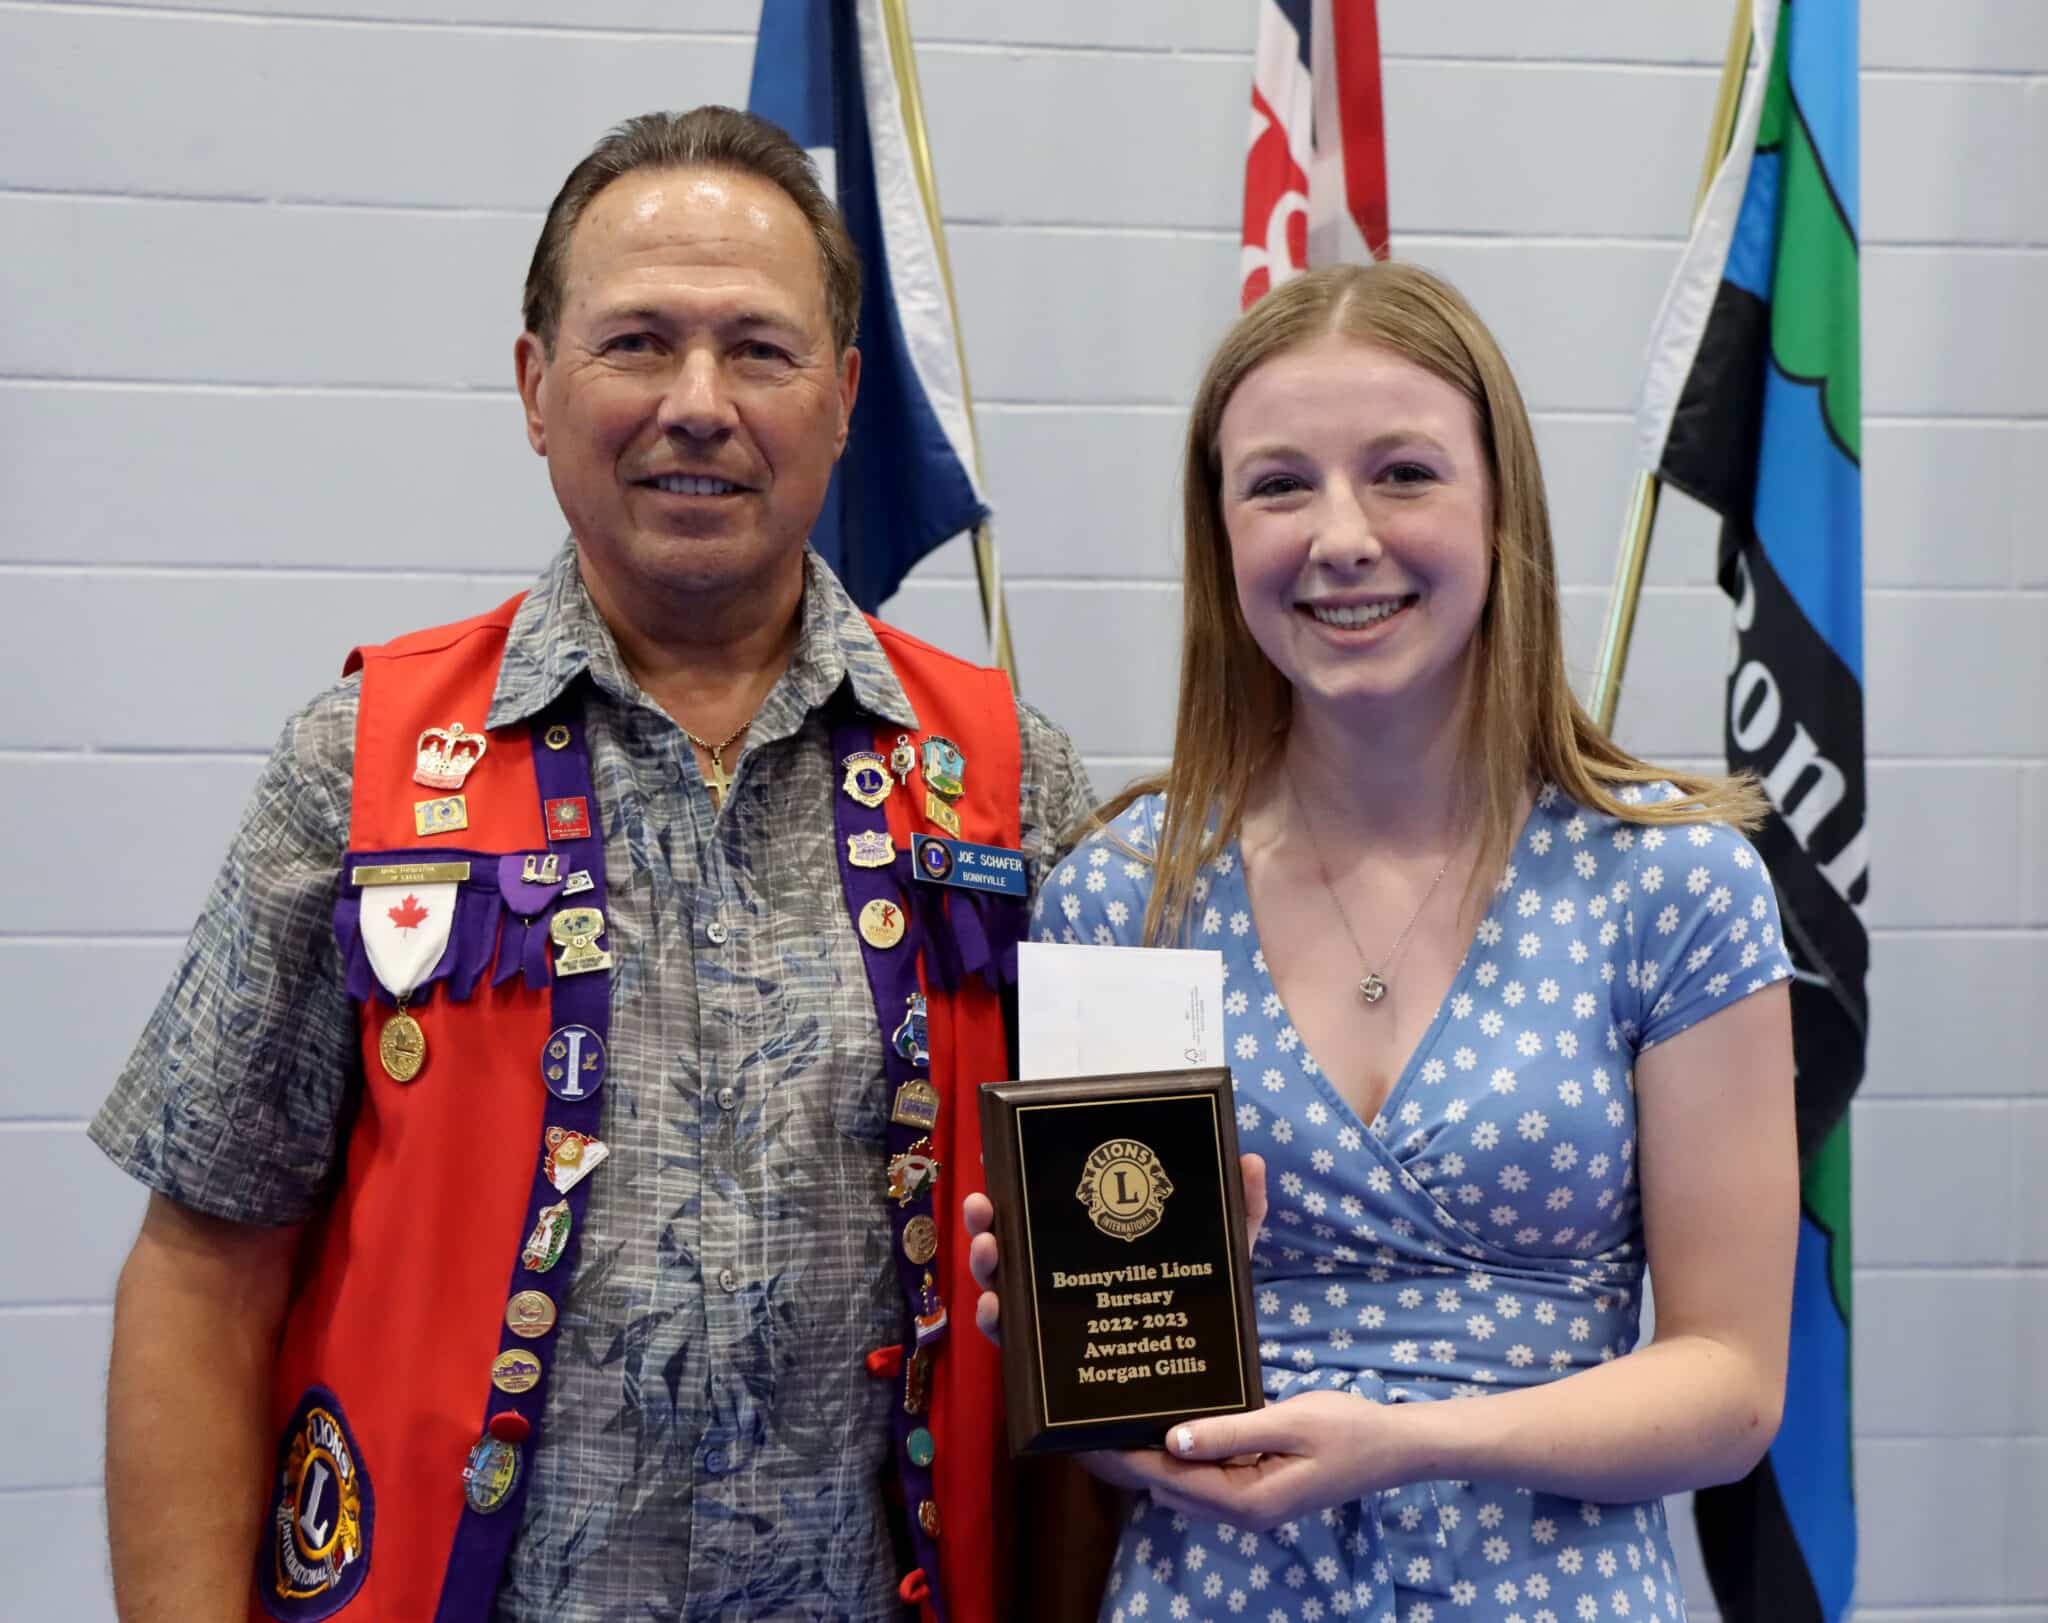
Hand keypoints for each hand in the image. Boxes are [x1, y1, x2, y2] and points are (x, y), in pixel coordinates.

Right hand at [963, 1153, 1266, 1345]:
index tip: (998, 1159)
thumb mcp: (1223, 1257)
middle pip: (1014, 1247)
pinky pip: (1016, 1346)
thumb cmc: (1203, 1310)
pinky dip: (997, 1325)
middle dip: (989, 1224)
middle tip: (984, 1205)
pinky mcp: (1055, 1367)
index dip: (1017, 1188)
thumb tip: (1252, 1161)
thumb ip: (1240, 1213)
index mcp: (1093, 1246)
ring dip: (985, 1269)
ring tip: (988, 1250)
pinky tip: (997, 1308)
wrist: (1205, 1392)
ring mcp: (1054, 1322)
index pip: (1046, 1212)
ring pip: (1005, 1290)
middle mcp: (1063, 1281)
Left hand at [1096, 1391, 1402, 1530]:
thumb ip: (1230, 1433)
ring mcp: (1249, 1502)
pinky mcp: (1256, 1488)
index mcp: (1247, 1501)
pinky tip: (1165, 1426)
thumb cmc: (1346, 1430)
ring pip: (1183, 1484)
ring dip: (1150, 1457)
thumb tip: (1171, 1441)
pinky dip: (1179, 1454)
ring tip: (1114, 1422)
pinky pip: (1205, 1475)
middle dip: (1128, 1460)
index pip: (1170, 1480)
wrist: (1393, 1447)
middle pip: (1169, 1487)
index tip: (1089, 1437)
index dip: (1127, 1458)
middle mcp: (1242, 1511)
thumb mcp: (1288, 1424)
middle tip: (1086, 1427)